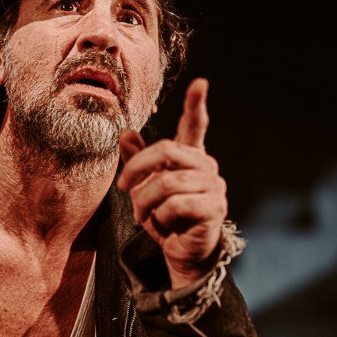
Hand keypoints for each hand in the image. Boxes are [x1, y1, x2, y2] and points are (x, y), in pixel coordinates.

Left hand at [117, 78, 227, 287]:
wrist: (181, 253)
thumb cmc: (165, 218)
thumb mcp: (145, 188)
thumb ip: (137, 161)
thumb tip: (125, 132)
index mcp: (190, 157)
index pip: (195, 126)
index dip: (196, 104)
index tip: (200, 83)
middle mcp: (206, 167)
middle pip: (166, 151)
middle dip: (137, 167)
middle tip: (123, 186)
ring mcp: (213, 187)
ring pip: (167, 182)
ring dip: (145, 201)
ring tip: (143, 214)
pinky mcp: (213, 209)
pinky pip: (176, 204)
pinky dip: (160, 215)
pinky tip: (162, 223)